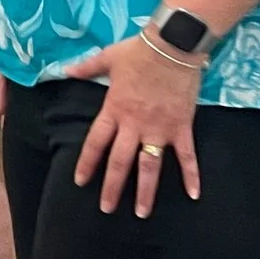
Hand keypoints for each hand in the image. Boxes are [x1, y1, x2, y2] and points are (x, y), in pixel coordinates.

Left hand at [71, 33, 202, 215]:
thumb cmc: (139, 51)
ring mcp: (159, 129)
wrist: (174, 46)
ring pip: (150, 167)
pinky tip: (194, 195)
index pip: (95, 143)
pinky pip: (187, 157)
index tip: (80, 182)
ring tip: (141, 213)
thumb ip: (85, 68)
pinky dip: (192, 176)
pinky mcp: (182, 127)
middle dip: (112, 188)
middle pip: (120, 163)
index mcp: (113, 110)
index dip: (87, 164)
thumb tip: (65, 71)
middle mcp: (134, 125)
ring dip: (145, 191)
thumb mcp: (106, 58)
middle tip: (107, 209)